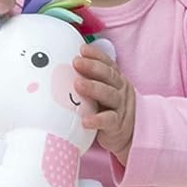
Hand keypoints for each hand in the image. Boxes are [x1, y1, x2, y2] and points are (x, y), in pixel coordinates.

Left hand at [73, 43, 135, 163]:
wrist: (125, 137)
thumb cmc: (106, 111)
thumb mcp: (101, 94)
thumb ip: (89, 82)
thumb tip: (62, 69)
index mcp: (116, 81)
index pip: (108, 64)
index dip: (96, 55)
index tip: (82, 49)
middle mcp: (121, 91)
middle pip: (109, 76)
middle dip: (92, 67)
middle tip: (76, 62)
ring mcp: (121, 108)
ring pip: (110, 95)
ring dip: (94, 88)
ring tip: (77, 84)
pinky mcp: (118, 125)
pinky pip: (109, 120)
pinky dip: (97, 119)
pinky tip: (85, 120)